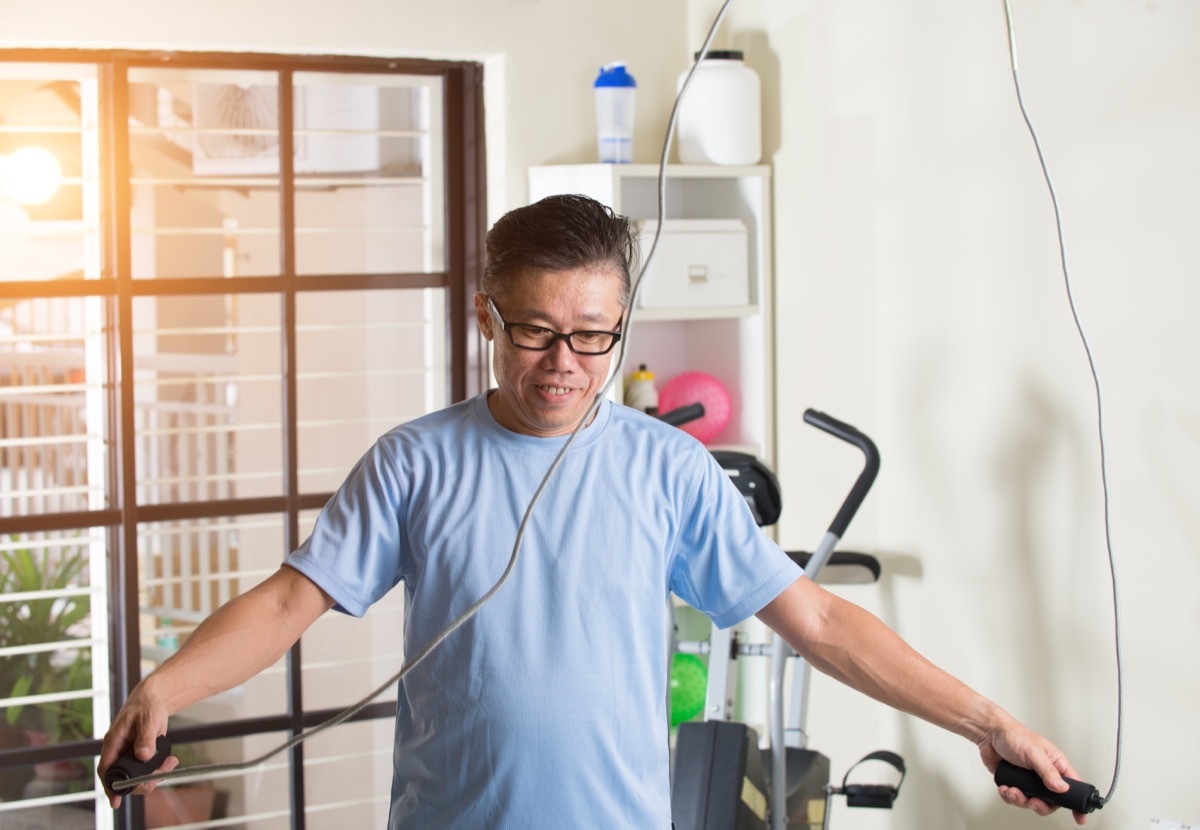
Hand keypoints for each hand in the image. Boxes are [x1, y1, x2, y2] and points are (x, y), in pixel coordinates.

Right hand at [97, 686, 177, 808]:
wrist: (154, 699)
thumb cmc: (147, 705)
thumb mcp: (147, 720)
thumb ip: (145, 738)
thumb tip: (143, 756)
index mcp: (113, 741)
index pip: (106, 769)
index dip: (110, 786)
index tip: (116, 800)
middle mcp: (118, 750)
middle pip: (123, 777)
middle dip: (141, 781)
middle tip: (161, 775)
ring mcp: (128, 754)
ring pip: (136, 775)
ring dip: (153, 775)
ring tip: (171, 763)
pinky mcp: (138, 755)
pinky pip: (145, 769)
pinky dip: (157, 769)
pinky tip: (170, 762)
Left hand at [978, 720, 1087, 825]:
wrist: (989, 734)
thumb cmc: (1014, 735)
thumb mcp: (1034, 752)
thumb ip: (1047, 771)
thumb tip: (1062, 788)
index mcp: (1056, 764)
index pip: (1073, 786)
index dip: (1077, 803)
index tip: (1079, 817)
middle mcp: (1044, 774)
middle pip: (1051, 801)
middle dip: (1040, 805)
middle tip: (1032, 801)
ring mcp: (1029, 780)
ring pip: (1032, 802)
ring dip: (1020, 800)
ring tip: (1012, 790)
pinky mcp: (1015, 783)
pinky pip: (1016, 799)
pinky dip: (1009, 797)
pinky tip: (1004, 788)